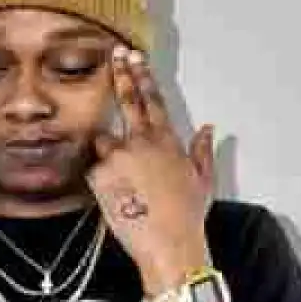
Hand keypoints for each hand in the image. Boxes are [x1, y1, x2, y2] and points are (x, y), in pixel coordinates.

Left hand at [86, 47, 215, 293]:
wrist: (169, 244)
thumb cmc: (187, 218)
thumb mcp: (203, 181)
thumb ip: (202, 150)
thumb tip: (207, 129)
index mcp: (168, 141)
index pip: (153, 100)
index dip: (142, 76)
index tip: (134, 58)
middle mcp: (143, 142)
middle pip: (126, 101)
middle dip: (120, 76)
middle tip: (114, 57)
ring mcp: (119, 156)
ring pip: (103, 144)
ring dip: (108, 156)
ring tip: (124, 184)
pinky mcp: (100, 175)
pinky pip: (93, 172)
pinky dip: (100, 182)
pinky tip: (116, 199)